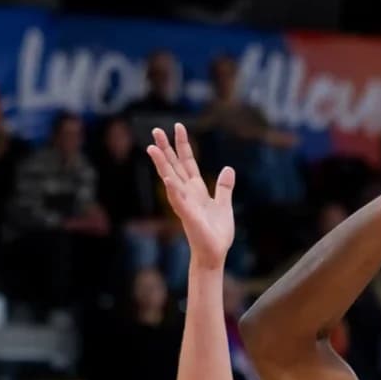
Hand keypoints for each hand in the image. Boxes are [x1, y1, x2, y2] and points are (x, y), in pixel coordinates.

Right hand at [145, 125, 234, 266]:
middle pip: (174, 166)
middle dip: (165, 148)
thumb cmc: (216, 232)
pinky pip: (178, 200)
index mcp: (196, 189)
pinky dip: (172, 189)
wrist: (214, 253)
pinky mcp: (187, 215)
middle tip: (155, 130)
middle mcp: (187, 193)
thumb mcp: (224, 204)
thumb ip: (223, 187)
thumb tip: (228, 169)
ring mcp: (185, 203)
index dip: (182, 144)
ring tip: (152, 148)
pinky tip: (167, 178)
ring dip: (161, 164)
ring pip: (170, 178)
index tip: (178, 126)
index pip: (187, 162)